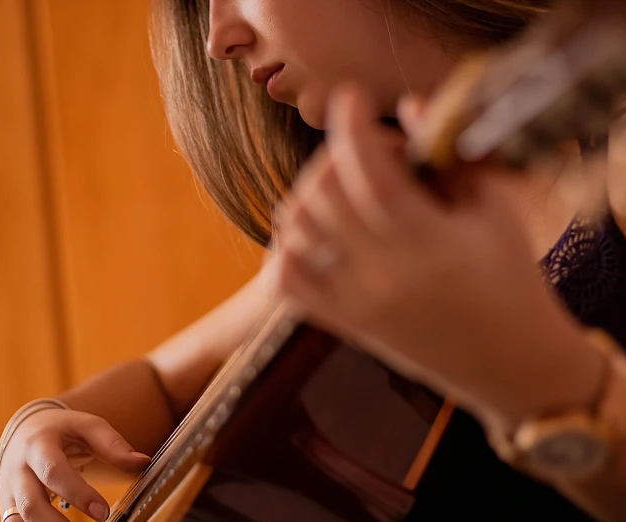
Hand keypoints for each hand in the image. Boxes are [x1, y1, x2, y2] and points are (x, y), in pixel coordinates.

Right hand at [0, 407, 150, 521]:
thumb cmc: (63, 430)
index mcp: (38, 445)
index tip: (104, 513)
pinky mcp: (7, 506)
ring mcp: (8, 490)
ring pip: (16, 521)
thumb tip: (143, 462)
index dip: (79, 494)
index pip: (54, 472)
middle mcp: (18, 469)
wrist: (25, 431)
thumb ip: (113, 445)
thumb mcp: (88, 427)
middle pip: (29, 503)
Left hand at [273, 84, 601, 430]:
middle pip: (322, 193)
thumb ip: (450, 159)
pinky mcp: (343, 323)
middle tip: (368, 157)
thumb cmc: (511, 280)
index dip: (353, 127)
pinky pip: (285, 281)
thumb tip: (410, 106)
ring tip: (345, 191)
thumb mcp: (494, 211)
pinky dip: (287, 249)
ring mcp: (355, 301)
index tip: (350, 98)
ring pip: (295, 229)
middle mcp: (382, 273)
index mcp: (426, 242)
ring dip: (311, 195)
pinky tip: (317, 235)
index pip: (369, 172)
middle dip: (336, 156)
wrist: (508, 364)